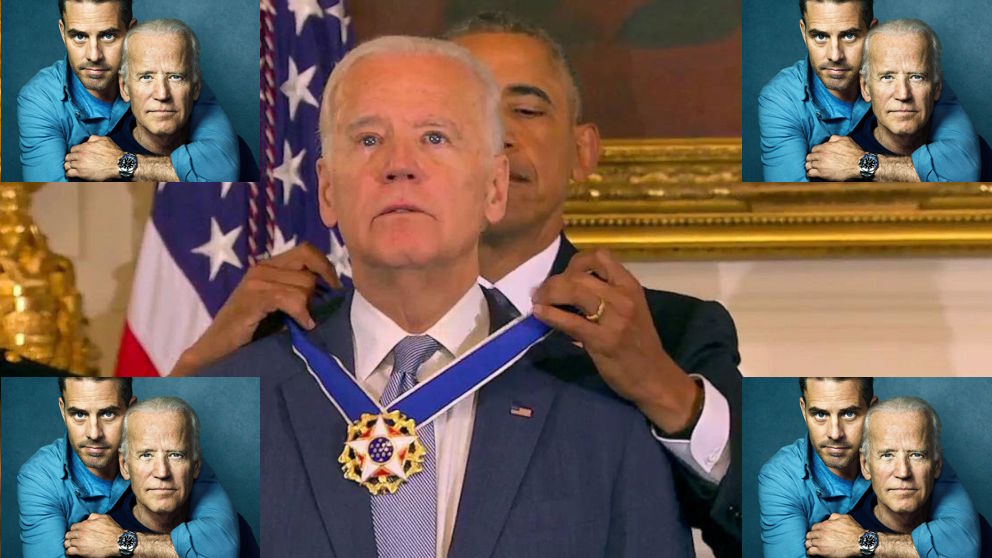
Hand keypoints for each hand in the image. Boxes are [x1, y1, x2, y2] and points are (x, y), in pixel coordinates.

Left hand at [65, 136, 124, 180]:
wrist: (119, 164)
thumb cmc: (114, 153)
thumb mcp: (105, 140)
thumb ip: (94, 138)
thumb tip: (88, 140)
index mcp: (85, 146)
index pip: (73, 149)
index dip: (74, 152)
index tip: (76, 155)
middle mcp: (81, 155)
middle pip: (68, 157)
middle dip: (70, 159)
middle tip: (72, 162)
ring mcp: (81, 164)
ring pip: (67, 165)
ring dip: (68, 166)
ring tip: (70, 169)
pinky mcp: (82, 173)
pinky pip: (70, 173)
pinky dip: (68, 174)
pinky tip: (70, 175)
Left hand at [65, 513, 122, 557]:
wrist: (118, 542)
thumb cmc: (113, 531)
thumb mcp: (105, 518)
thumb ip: (94, 516)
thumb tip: (88, 518)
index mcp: (86, 524)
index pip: (73, 527)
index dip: (75, 530)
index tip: (77, 533)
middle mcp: (81, 532)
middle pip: (68, 535)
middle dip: (70, 537)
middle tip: (74, 540)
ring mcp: (80, 542)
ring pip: (67, 543)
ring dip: (69, 544)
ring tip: (72, 546)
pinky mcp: (81, 551)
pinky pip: (69, 551)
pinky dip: (69, 552)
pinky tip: (73, 552)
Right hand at [172, 242, 340, 374]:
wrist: (216, 350)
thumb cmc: (251, 332)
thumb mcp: (280, 307)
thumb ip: (298, 293)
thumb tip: (331, 291)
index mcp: (269, 266)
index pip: (307, 250)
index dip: (326, 267)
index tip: (334, 290)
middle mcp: (262, 268)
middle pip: (309, 270)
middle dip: (317, 294)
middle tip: (313, 314)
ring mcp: (255, 281)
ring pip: (303, 285)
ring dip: (308, 308)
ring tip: (303, 324)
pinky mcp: (252, 298)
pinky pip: (289, 298)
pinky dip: (300, 313)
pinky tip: (301, 325)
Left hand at [531, 249, 701, 433]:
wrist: (654, 377)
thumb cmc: (638, 343)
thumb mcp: (628, 310)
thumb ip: (604, 295)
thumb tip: (568, 287)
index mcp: (630, 286)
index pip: (600, 257)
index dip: (575, 262)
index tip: (564, 275)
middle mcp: (623, 297)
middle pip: (579, 274)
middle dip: (555, 281)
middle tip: (541, 292)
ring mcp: (614, 318)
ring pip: (574, 291)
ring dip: (549, 293)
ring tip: (538, 301)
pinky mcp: (603, 340)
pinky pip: (570, 321)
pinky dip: (550, 314)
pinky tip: (540, 314)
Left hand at [806, 135, 865, 180]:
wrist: (859, 164)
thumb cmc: (854, 152)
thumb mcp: (846, 140)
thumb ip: (835, 138)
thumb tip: (829, 140)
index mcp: (826, 146)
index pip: (814, 149)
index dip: (815, 152)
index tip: (817, 155)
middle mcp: (822, 155)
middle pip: (809, 157)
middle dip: (811, 159)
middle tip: (813, 161)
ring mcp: (821, 164)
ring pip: (808, 165)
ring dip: (809, 166)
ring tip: (811, 168)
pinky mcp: (823, 173)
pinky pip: (811, 173)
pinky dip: (810, 173)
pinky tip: (812, 173)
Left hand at [806, 513, 863, 557]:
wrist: (861, 543)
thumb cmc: (855, 531)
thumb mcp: (845, 518)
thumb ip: (834, 516)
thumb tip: (829, 519)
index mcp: (825, 524)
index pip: (814, 527)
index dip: (815, 531)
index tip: (816, 534)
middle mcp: (821, 532)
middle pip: (809, 535)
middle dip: (810, 537)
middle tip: (812, 541)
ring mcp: (821, 542)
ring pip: (808, 543)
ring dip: (809, 544)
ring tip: (811, 547)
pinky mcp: (823, 552)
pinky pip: (811, 551)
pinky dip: (810, 552)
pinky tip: (811, 553)